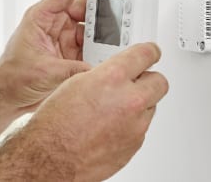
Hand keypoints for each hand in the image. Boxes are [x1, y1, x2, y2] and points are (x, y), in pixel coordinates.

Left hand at [0, 0, 112, 113]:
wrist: (6, 96)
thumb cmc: (12, 77)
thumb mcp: (44, 71)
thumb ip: (72, 70)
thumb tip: (98, 70)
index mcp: (42, 17)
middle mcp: (54, 23)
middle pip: (84, 8)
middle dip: (103, 10)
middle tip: (122, 15)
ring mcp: (63, 38)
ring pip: (90, 28)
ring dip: (105, 33)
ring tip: (120, 38)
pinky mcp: (70, 53)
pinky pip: (91, 46)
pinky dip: (102, 50)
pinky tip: (111, 55)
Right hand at [24, 43, 168, 180]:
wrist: (51, 158)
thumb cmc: (56, 123)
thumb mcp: (76, 83)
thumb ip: (104, 75)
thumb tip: (118, 74)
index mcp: (112, 78)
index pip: (145, 54)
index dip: (150, 52)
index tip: (151, 52)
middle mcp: (129, 100)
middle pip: (159, 82)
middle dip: (148, 80)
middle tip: (137, 81)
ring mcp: (135, 125)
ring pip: (151, 106)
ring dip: (138, 105)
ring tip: (112, 110)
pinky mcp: (135, 145)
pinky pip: (141, 128)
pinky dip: (130, 126)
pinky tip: (109, 127)